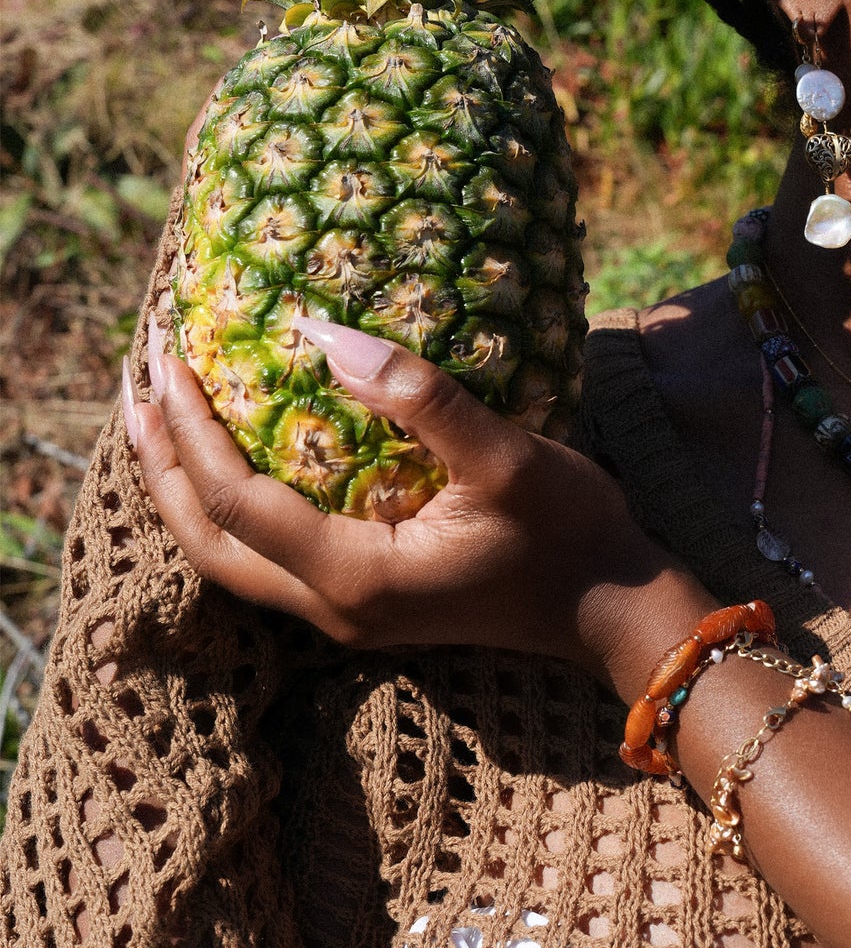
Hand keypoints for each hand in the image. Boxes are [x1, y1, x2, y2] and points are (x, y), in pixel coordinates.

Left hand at [122, 314, 687, 675]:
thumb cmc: (571, 531)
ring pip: (226, 557)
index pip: (234, 501)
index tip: (169, 353)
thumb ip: (418, 397)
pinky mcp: (363, 604)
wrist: (615, 610)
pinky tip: (234, 454)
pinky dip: (229, 503)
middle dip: (160, 461)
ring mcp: (345, 615)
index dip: (190, 428)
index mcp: (356, 577)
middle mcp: (333, 609)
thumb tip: (321, 332)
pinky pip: (265, 555)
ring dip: (184, 486)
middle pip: (204, 542)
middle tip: (138, 378)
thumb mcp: (507, 455)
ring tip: (161, 414)